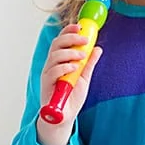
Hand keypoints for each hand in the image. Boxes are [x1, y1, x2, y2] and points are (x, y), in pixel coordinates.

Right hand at [36, 23, 102, 144]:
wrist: (64, 117)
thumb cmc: (71, 98)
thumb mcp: (84, 78)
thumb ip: (89, 64)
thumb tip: (98, 48)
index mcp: (60, 61)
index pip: (61, 41)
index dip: (68, 31)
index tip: (80, 26)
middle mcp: (51, 65)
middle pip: (56, 45)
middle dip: (70, 38)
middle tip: (84, 39)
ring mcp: (48, 74)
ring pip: (54, 56)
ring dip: (69, 53)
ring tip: (82, 55)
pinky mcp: (47, 85)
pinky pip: (52, 71)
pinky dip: (64, 67)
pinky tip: (73, 68)